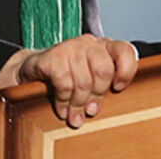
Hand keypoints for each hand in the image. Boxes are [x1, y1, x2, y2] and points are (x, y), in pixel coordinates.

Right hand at [0, 34, 138, 127]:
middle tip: (91, 111)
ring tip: (74, 116)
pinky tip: (62, 108)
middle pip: (104, 70)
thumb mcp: (91, 79)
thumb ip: (106, 84)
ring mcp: (70, 47)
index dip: (126, 71)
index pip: (125, 51)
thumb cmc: (69, 76)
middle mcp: (89, 43)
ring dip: (78, 104)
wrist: (34, 68)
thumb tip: (124, 106)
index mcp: (104, 47)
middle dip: (97, 95)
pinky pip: (64, 83)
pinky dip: (63, 101)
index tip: (118, 88)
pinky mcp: (53, 56)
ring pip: (83, 81)